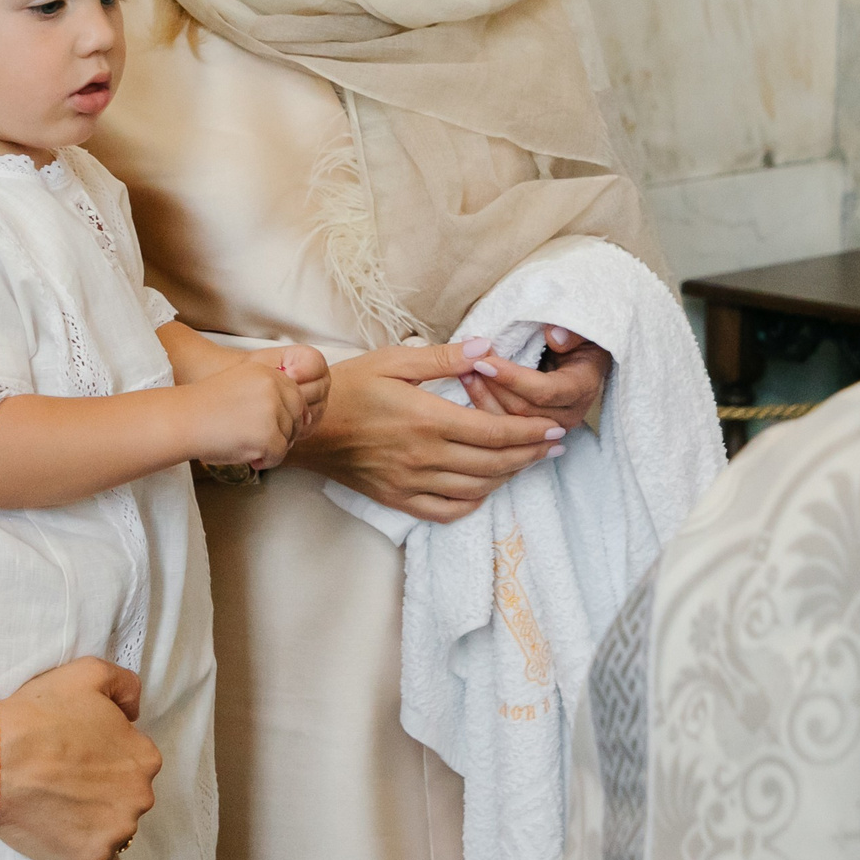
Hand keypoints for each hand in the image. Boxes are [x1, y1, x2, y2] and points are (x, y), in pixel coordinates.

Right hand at [0, 657, 158, 859]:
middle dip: (105, 790)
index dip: (108, 756)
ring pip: (117, 830)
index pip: (135, 760)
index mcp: (144, 757)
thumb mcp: (90, 672)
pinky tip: (77, 843)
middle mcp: (139, 797)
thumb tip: (134, 711)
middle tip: (67, 781)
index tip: (80, 755)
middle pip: (128, 796)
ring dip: (98, 822)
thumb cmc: (40, 714)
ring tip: (61, 808)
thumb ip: (125, 686)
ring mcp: (115, 832)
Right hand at [176, 345, 326, 469]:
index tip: (270, 426)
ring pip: (289, 437)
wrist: (182, 420)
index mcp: (268, 373)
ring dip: (272, 447)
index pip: (296, 396)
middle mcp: (274, 388)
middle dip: (284, 432)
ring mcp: (273, 411)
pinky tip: (248, 457)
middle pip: (297, 417)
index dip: (287, 415)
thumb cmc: (206, 407)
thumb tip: (308, 417)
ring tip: (245, 445)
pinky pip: (280, 454)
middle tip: (259, 440)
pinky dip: (266, 461)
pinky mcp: (268, 435)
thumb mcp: (242, 384)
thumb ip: (272, 394)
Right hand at [291, 343, 567, 522]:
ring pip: (475, 489)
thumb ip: (445, 358)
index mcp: (427, 419)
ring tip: (528, 463)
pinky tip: (485, 489)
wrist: (304, 425)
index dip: (530, 433)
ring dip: (508, 477)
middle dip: (531, 455)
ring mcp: (410, 481)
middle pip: (493, 464)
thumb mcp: (395, 360)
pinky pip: (445, 510)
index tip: (554, 428)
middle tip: (555, 446)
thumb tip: (487, 349)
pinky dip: (472, 502)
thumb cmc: (348, 386)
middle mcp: (423, 456)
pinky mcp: (396, 498)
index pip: (494, 432)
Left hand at [461, 327, 610, 428]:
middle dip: (493, 385)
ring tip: (462, 369)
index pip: (544, 391)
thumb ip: (572, 331)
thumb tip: (554, 336)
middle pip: (522, 410)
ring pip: (509, 423)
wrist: (582, 358)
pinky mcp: (533, 432)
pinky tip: (467, 381)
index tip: (484, 361)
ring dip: (483, 396)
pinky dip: (483, 404)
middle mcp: (569, 414)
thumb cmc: (578, 339)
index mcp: (582, 388)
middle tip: (467, 361)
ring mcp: (551, 428)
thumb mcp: (580, 329)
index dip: (512, 378)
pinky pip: (503, 427)